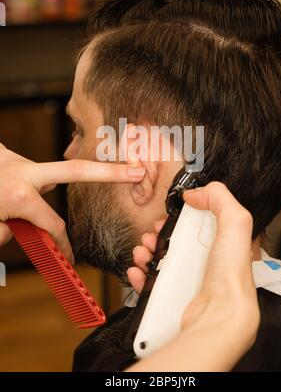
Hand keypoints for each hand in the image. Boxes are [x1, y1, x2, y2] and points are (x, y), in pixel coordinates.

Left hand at [0, 144, 144, 262]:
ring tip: (13, 205)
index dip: (63, 244)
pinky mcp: (6, 154)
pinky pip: (26, 169)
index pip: (54, 224)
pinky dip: (26, 179)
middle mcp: (23, 172)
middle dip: (112, 172)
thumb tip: (21, 230)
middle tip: (137, 172)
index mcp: (19, 195)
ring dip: (43, 186)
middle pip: (78, 170)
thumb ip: (8, 233)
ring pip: (45, 174)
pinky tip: (9, 186)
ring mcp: (15, 159)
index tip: (69, 256)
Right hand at [127, 182, 259, 370]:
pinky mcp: (171, 299)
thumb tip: (196, 193)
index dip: (179, 219)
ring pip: (158, 262)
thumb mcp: (235, 223)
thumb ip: (220, 199)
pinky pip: (149, 284)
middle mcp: (204, 264)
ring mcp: (186, 282)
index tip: (168, 218)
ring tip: (142, 252)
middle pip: (172, 242)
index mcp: (220, 246)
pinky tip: (138, 270)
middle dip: (156, 235)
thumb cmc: (230, 276)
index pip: (195, 226)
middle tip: (152, 235)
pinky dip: (139, 275)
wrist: (218, 316)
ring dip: (144, 253)